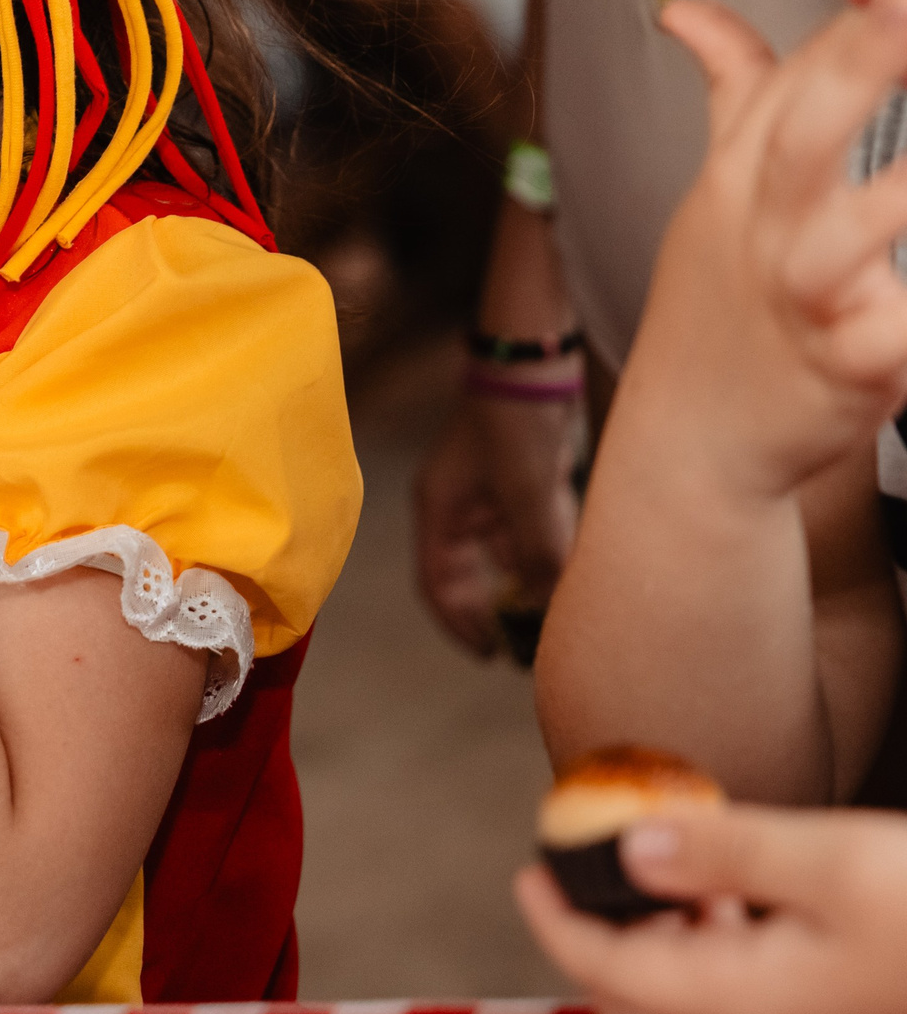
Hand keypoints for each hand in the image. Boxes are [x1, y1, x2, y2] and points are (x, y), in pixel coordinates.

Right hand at [413, 383, 577, 656]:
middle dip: (497, 612)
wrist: (536, 358)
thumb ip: (539, 550)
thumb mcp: (526, 491)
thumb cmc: (515, 418)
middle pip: (471, 578)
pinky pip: (534, 536)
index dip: (460, 623)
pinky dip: (550, 559)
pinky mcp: (524, 484)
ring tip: (557, 620)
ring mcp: (492, 496)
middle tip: (528, 649)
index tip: (492, 654)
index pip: (438, 584)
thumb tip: (549, 606)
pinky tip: (575, 578)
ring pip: (508, 559)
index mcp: (440, 509)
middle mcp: (461, 508)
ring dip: (529, 587)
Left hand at [516, 804, 906, 1013]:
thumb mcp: (827, 860)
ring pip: (687, 1008)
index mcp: (738, 1005)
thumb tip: (626, 848)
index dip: (554, 916)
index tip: (530, 866)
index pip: (602, 968)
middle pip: (633, 1000)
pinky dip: (713, 957)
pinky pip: (741, 1008)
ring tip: (656, 872)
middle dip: (593, 939)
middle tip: (573, 873)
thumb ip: (718, 856)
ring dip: (658, 947)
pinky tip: (737, 903)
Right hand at [619, 0, 906, 496]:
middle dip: (858, 71)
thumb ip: (731, 88)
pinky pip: (894, 340)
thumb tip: (683, 8)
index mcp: (742, 177)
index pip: (795, 77)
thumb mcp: (717, 192)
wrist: (692, 441)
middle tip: (905, 14)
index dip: (856, 21)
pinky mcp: (847, 370)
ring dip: (894, 199)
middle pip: (802, 135)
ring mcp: (804, 300)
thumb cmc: (721, 306)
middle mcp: (767, 229)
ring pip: (848, 238)